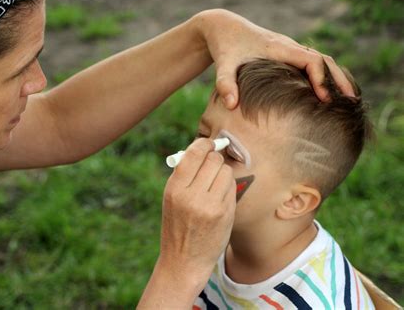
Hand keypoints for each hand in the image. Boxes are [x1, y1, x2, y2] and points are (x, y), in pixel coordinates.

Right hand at [159, 138, 235, 284]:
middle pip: (213, 160)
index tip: (208, 143)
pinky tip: (220, 197)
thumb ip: (184, 175)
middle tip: (212, 165)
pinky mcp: (224, 214)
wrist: (183, 261)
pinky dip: (228, 187)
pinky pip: (232, 187)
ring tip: (215, 185)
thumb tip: (203, 149)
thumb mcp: (171, 199)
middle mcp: (191, 195)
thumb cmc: (177, 226)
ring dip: (223, 173)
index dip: (204, 144)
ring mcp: (210, 205)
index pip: (194, 153)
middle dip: (215, 158)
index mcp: (174, 188)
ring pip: (226, 171)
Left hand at [192, 9, 354, 106]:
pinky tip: (326, 92)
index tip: (325, 99)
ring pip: (320, 61)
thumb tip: (231, 105)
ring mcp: (288, 50)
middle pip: (324, 60)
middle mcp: (288, 47)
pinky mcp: (285, 55)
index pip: (311, 60)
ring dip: (334, 77)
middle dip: (339, 79)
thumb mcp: (223, 65)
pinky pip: (311, 63)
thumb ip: (225, 83)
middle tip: (352, 101)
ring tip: (347, 99)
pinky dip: (323, 76)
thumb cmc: (224, 46)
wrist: (223, 27)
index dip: (321, 79)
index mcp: (279, 48)